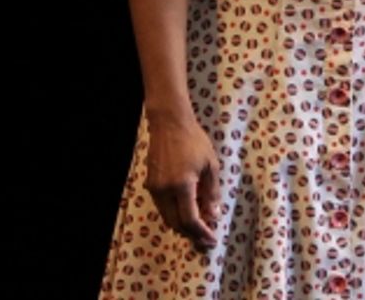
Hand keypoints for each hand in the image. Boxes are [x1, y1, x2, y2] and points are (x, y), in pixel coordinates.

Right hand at [145, 112, 220, 248]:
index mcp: (182, 186)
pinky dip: (175, 214)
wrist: (170, 125)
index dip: (201, 232)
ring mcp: (155, 189)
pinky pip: (162, 207)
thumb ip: (211, 192)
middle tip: (205, 239)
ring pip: (167, 217)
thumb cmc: (195, 142)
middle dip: (192, 234)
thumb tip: (213, 215)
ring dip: (182, 225)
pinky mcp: (151, 184)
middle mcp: (164, 191)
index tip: (212, 239)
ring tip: (199, 228)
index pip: (190, 219)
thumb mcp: (210, 165)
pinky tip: (186, 212)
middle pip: (176, 223)